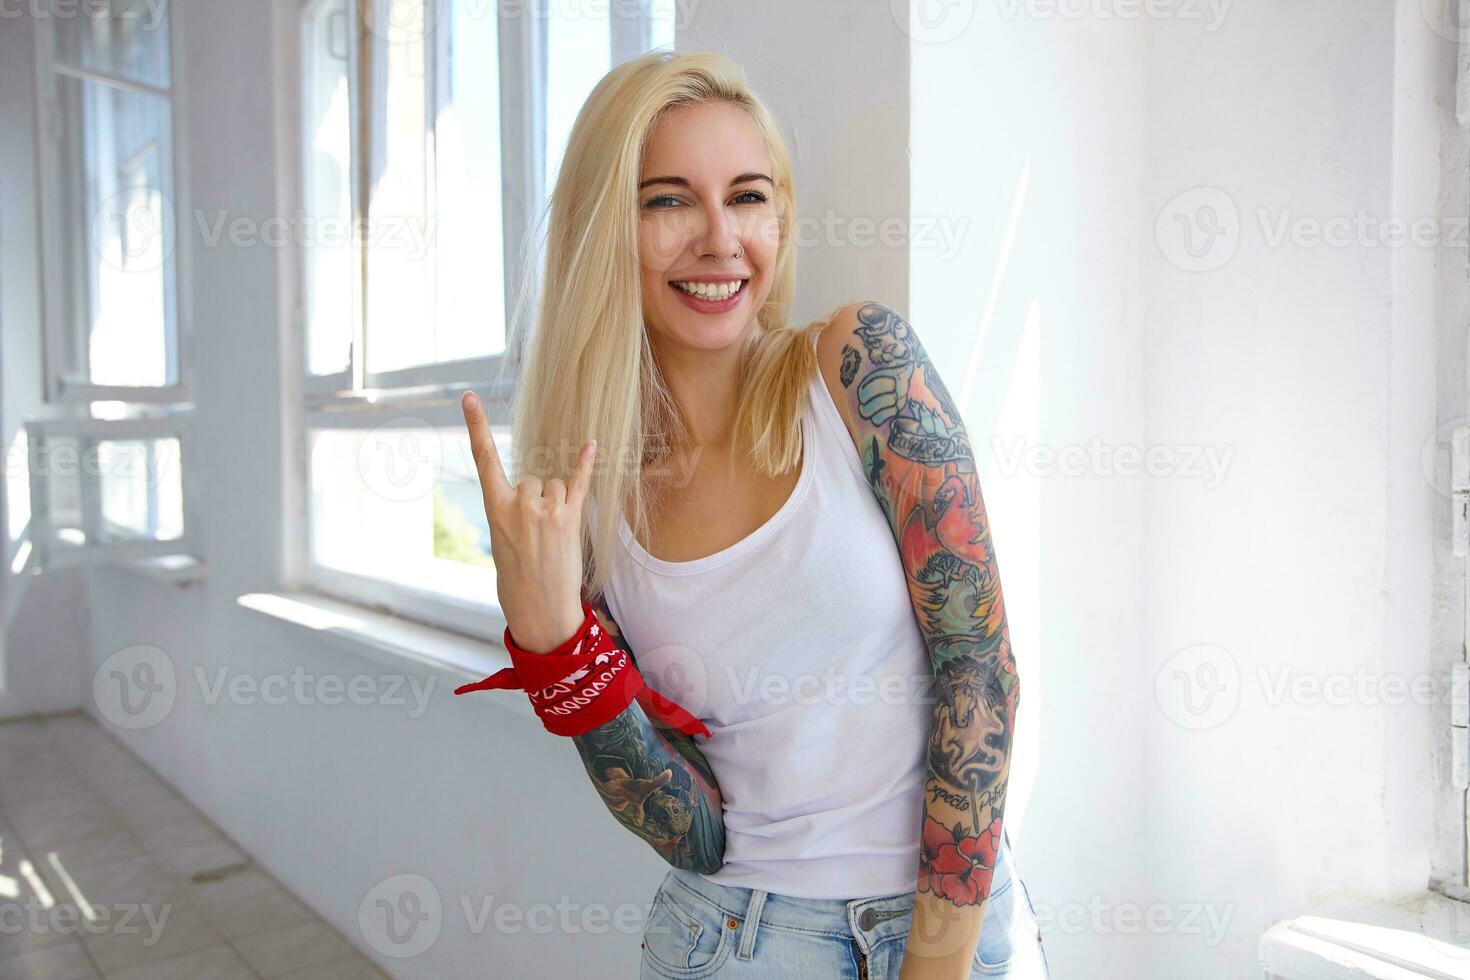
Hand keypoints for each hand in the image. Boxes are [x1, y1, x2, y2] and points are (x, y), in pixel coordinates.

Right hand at [460, 390, 596, 652]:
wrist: (539, 611)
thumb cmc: (516, 579)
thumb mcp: (501, 541)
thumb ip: (512, 511)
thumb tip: (532, 495)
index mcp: (495, 508)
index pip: (483, 459)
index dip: (476, 426)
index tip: (469, 397)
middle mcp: (520, 504)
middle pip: (533, 477)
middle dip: (536, 497)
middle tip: (535, 534)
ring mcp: (547, 511)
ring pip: (556, 485)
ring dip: (557, 501)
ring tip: (552, 535)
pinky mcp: (571, 520)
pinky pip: (580, 485)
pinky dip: (586, 465)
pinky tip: (592, 445)